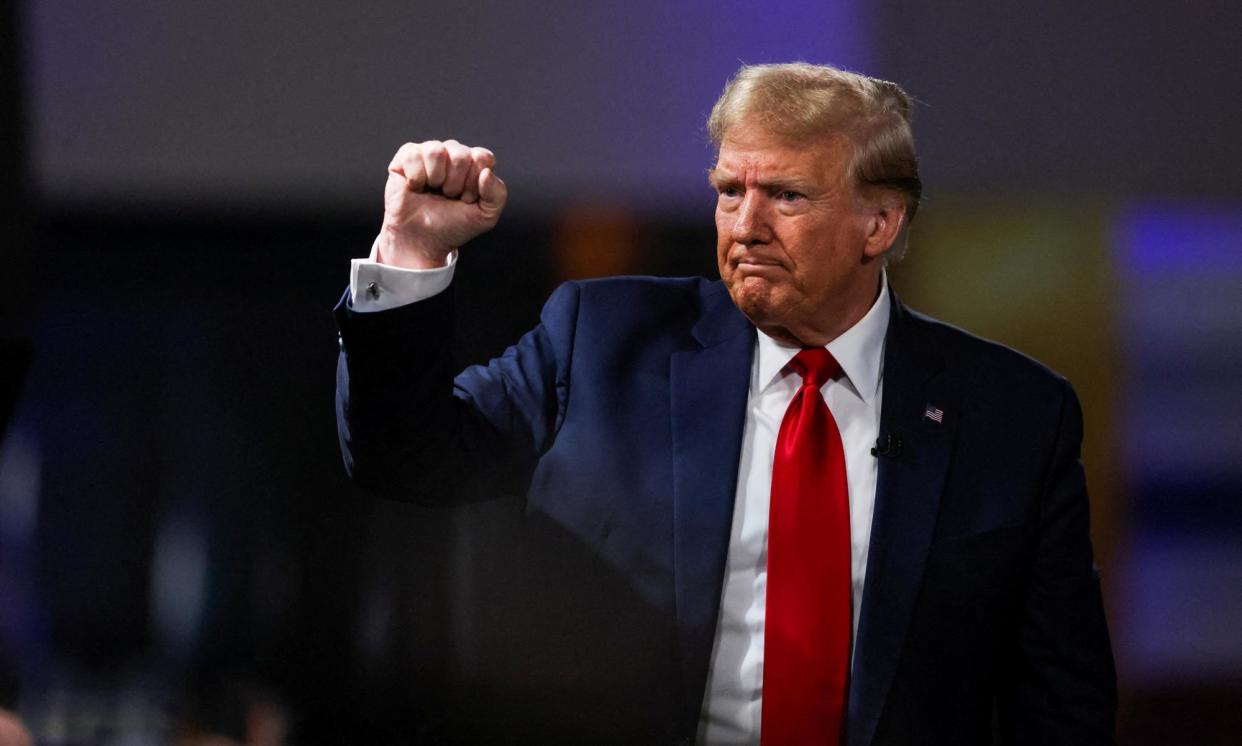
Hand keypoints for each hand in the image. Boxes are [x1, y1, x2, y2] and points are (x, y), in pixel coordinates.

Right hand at [376, 140, 507, 268]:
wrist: (421, 241)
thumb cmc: (452, 226)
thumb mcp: (485, 216)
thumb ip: (497, 194)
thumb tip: (486, 172)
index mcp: (474, 164)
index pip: (482, 157)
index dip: (474, 182)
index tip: (467, 199)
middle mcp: (453, 154)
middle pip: (460, 155)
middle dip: (455, 184)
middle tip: (448, 197)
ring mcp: (429, 153)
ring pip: (436, 151)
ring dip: (435, 179)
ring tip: (433, 191)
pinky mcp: (406, 157)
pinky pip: (413, 154)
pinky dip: (416, 177)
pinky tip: (416, 187)